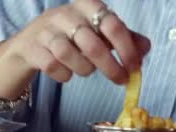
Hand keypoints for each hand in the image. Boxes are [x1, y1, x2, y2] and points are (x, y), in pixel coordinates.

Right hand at [0, 0, 151, 100]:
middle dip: (110, 66)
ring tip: (87, 71)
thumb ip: (123, 38)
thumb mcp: (98, 32)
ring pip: (69, 54)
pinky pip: (52, 66)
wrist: (30, 43)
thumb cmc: (71, 35)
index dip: (127, 48)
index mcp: (87, 5)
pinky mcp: (32, 48)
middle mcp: (65, 14)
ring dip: (84, 69)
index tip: (135, 67)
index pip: (113, 24)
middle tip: (120, 79)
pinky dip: (63, 75)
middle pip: (93, 43)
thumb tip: (145, 48)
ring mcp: (46, 31)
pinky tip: (67, 73)